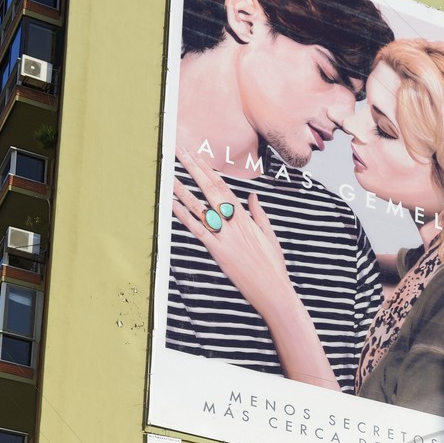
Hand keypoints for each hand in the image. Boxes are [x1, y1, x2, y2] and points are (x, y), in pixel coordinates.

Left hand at [173, 146, 292, 318]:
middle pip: (210, 190)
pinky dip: (184, 216)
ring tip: (168, 174)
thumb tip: (252, 197)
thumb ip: (259, 215)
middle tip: (180, 151)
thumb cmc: (273, 267)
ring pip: (200, 207)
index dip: (209, 170)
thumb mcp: (270, 237)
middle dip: (194, 168)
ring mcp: (225, 238)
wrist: (274, 291)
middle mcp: (234, 224)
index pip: (224, 188)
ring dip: (182, 189)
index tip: (197, 156)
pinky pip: (198, 231)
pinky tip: (172, 204)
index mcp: (246, 219)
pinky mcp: (219, 253)